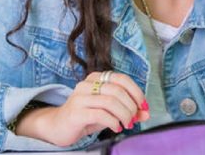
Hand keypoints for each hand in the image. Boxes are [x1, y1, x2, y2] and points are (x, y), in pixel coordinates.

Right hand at [15, 71, 149, 146]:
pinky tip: (116, 127)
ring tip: (126, 124)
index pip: (122, 79)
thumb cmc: (86, 116)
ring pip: (110, 101)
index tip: (144, 106)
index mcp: (97, 78)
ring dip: (124, 114)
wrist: (58, 127)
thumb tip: (147, 113)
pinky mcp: (76, 112)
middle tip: (134, 119)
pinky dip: (113, 121)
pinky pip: (101, 114)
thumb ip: (128, 110)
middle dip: (131, 106)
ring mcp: (80, 97)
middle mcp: (87, 84)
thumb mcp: (110, 112)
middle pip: (118, 90)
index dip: (136, 92)